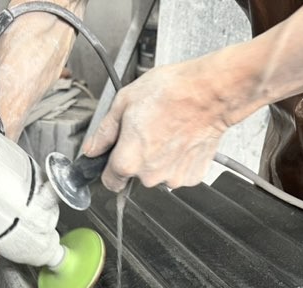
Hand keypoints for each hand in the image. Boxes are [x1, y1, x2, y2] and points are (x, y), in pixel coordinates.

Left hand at [82, 58, 229, 191]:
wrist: (210, 92)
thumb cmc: (171, 92)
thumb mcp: (124, 102)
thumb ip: (104, 132)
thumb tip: (92, 148)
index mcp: (128, 161)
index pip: (110, 182)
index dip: (111, 168)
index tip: (116, 157)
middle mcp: (150, 176)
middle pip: (135, 176)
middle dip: (138, 158)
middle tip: (148, 131)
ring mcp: (174, 178)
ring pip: (158, 174)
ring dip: (160, 159)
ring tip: (168, 132)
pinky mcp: (193, 176)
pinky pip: (179, 172)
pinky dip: (179, 160)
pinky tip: (182, 139)